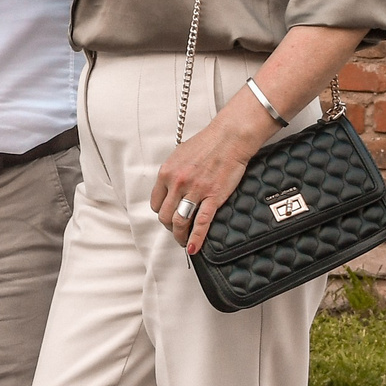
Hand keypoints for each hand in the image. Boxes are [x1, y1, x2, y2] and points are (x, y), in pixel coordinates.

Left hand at [150, 103, 276, 254]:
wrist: (229, 138)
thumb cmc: (207, 144)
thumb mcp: (180, 156)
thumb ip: (172, 173)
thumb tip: (169, 186)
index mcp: (166, 173)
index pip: (156, 202)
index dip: (162, 213)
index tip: (168, 216)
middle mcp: (177, 183)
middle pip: (165, 215)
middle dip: (169, 226)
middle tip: (177, 230)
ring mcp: (194, 191)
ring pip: (179, 221)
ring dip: (179, 235)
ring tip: (183, 241)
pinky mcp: (212, 197)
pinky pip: (201, 222)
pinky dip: (195, 238)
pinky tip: (193, 247)